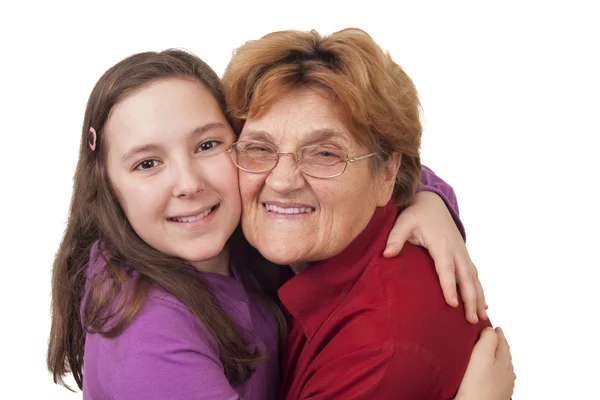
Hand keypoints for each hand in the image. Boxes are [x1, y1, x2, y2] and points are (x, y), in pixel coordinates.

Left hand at [384, 191, 486, 323]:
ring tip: (482, 320)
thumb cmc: (416, 215)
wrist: (432, 204)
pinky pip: (474, 275)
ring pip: (474, 278)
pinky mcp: (463, 255)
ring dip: (479, 298)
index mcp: (441, 244)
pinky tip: (483, 305)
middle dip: (470, 299)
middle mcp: (456, 250)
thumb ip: (395, 237)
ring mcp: (462, 253)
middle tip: (472, 320)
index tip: (452, 304)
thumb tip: (387, 254)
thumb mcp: (403, 223)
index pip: (446, 268)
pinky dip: (480, 290)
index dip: (450, 286)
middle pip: (466, 277)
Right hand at [455, 327, 515, 399]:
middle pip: (503, 354)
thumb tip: (491, 329)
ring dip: (494, 358)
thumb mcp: (482, 357)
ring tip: (487, 353)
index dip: (495, 332)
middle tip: (489, 336)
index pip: (502, 341)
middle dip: (496, 344)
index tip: (491, 325)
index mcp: (504, 361)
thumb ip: (488, 340)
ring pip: (501, 367)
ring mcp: (502, 386)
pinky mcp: (494, 396)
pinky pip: (496, 379)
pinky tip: (487, 375)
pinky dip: (492, 371)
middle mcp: (506, 374)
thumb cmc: (478, 389)